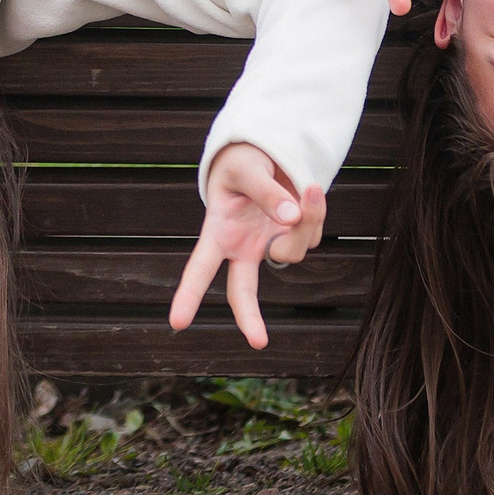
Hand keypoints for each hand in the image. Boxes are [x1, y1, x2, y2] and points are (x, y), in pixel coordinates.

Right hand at [170, 143, 326, 348]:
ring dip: (307, 222)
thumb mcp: (245, 169)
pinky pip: (312, 234)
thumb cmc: (242, 163)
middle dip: (249, 317)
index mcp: (219, 233)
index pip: (200, 268)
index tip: (177, 322)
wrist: (265, 152)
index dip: (188, 295)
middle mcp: (243, 247)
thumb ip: (265, 192)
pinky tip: (309, 191)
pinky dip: (316, 212)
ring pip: (293, 251)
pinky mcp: (294, 237)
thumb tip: (292, 217)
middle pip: (242, 291)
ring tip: (307, 187)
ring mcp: (270, 245)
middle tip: (258, 342)